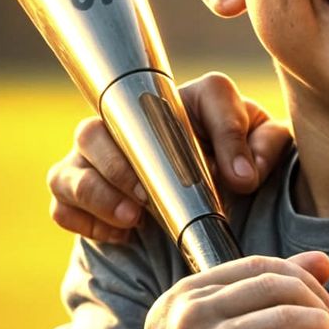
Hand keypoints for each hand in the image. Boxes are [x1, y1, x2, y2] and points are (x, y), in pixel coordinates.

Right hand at [47, 72, 292, 241]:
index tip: (243, 179)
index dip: (227, 131)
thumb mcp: (262, 152)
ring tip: (134, 217)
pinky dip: (85, 218)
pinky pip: (63, 201)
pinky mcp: (78, 189)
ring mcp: (99, 155)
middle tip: (153, 196)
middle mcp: (133, 119)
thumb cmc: (236, 164)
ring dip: (99, 191)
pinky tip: (121, 234)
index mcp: (195, 102)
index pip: (210, 94)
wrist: (207, 197)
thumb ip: (265, 148)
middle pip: (106, 124)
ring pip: (73, 164)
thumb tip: (243, 174)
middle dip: (125, 164)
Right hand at [143, 251, 328, 328]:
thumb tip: (322, 262)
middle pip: (280, 287)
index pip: (262, 266)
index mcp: (185, 295)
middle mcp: (186, 317)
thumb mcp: (225, 324)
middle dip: (317, 305)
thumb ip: (269, 286)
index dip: (303, 279)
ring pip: (290, 316)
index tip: (320, 302)